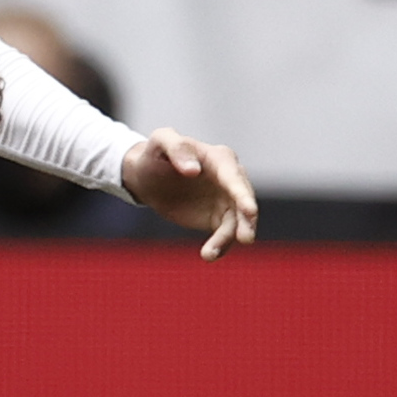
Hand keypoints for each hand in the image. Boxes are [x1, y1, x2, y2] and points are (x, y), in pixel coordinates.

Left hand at [122, 130, 259, 261]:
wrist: (147, 177)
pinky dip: (219, 246)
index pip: (234, 177)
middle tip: (245, 239)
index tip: (249, 211)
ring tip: (208, 255)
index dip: (242, 194)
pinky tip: (208, 255)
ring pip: (237, 222)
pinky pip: (225, 235)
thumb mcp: (160, 141)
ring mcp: (227, 200)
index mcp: (220, 158)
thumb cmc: (156, 154)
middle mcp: (230, 179)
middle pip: (244, 201)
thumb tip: (193, 169)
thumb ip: (176, 148)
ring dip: (227, 240)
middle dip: (246, 220)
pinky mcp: (218, 218)